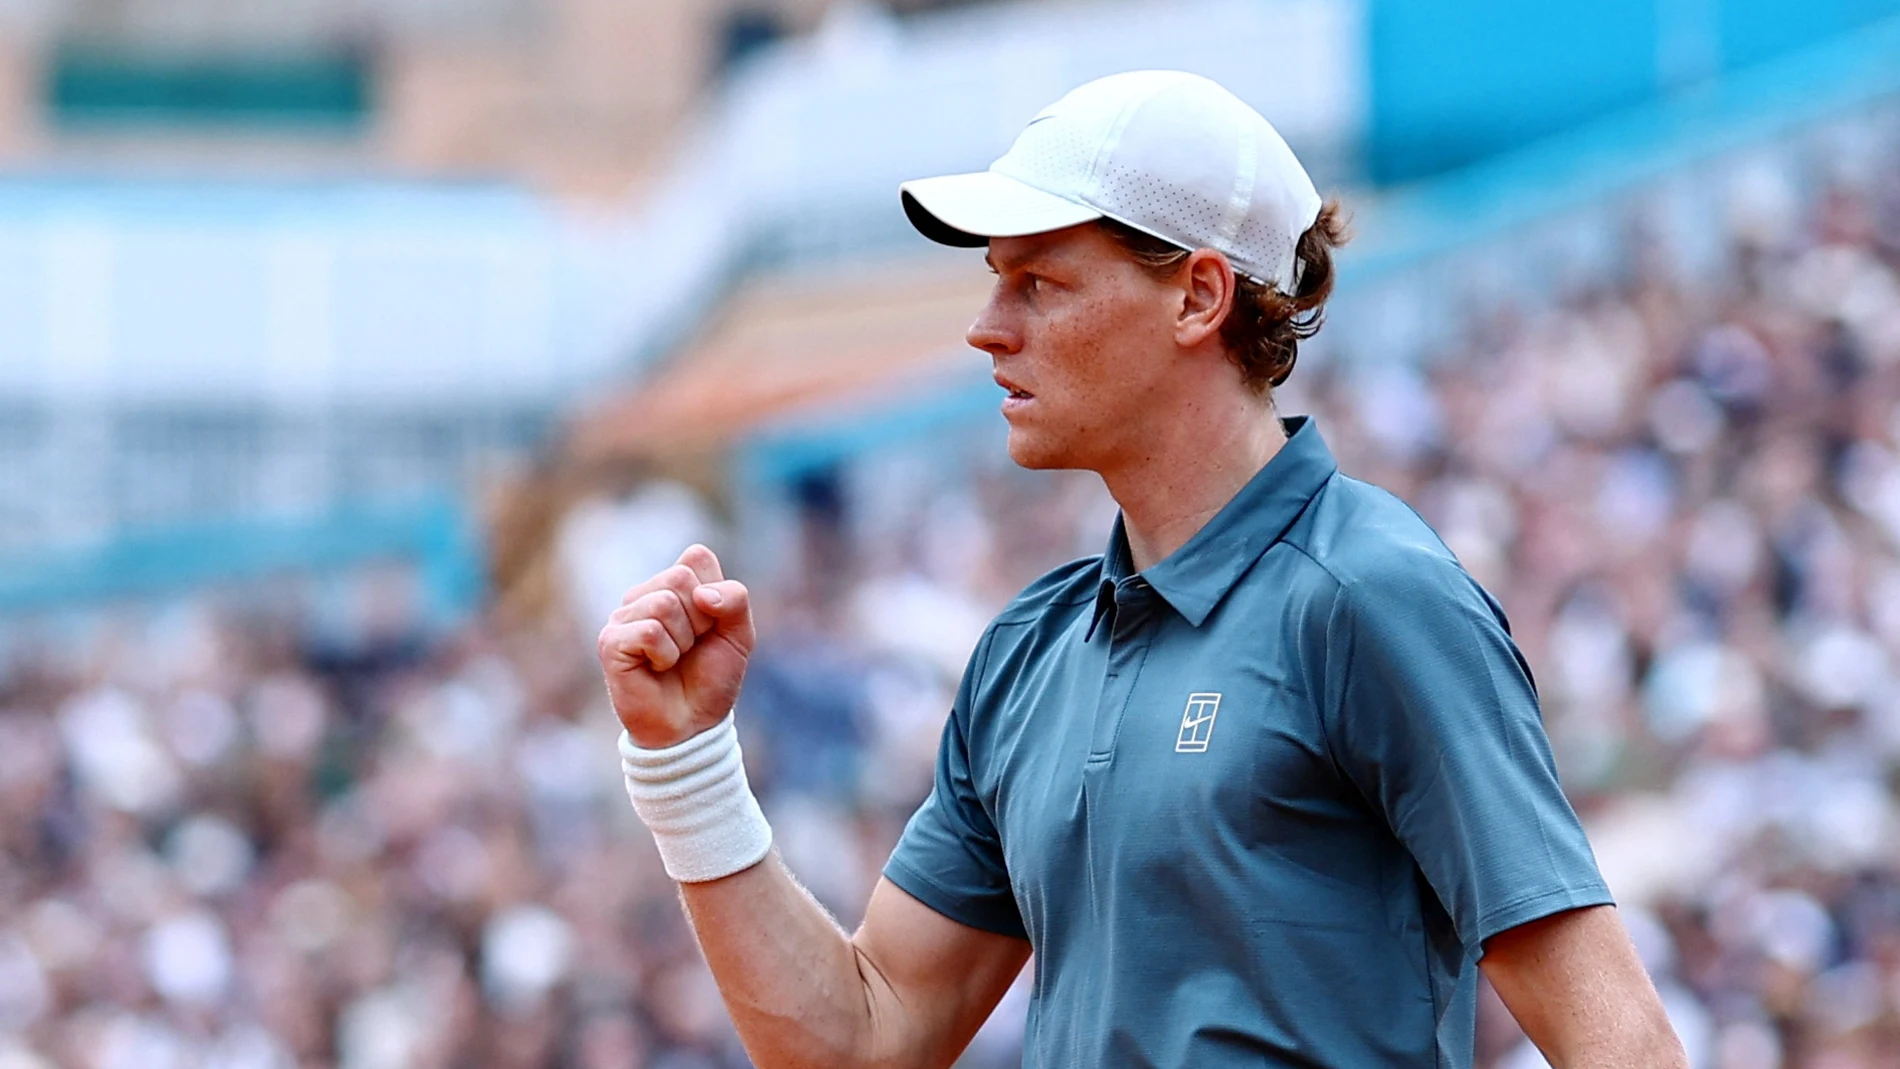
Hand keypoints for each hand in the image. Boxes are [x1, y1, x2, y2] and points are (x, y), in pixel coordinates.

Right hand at [597, 544, 755, 748]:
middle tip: (692, 648)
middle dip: (700, 619)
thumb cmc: (711, 678)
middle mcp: (643, 595)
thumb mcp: (739, 635)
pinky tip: (657, 668)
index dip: (715, 595)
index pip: (696, 557)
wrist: (693, 724)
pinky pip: (649, 631)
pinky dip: (665, 655)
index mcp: (671, 585)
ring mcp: (623, 617)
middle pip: (680, 577)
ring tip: (674, 660)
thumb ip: (735, 600)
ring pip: (664, 604)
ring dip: (683, 641)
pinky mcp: (610, 643)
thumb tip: (702, 594)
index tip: (711, 626)